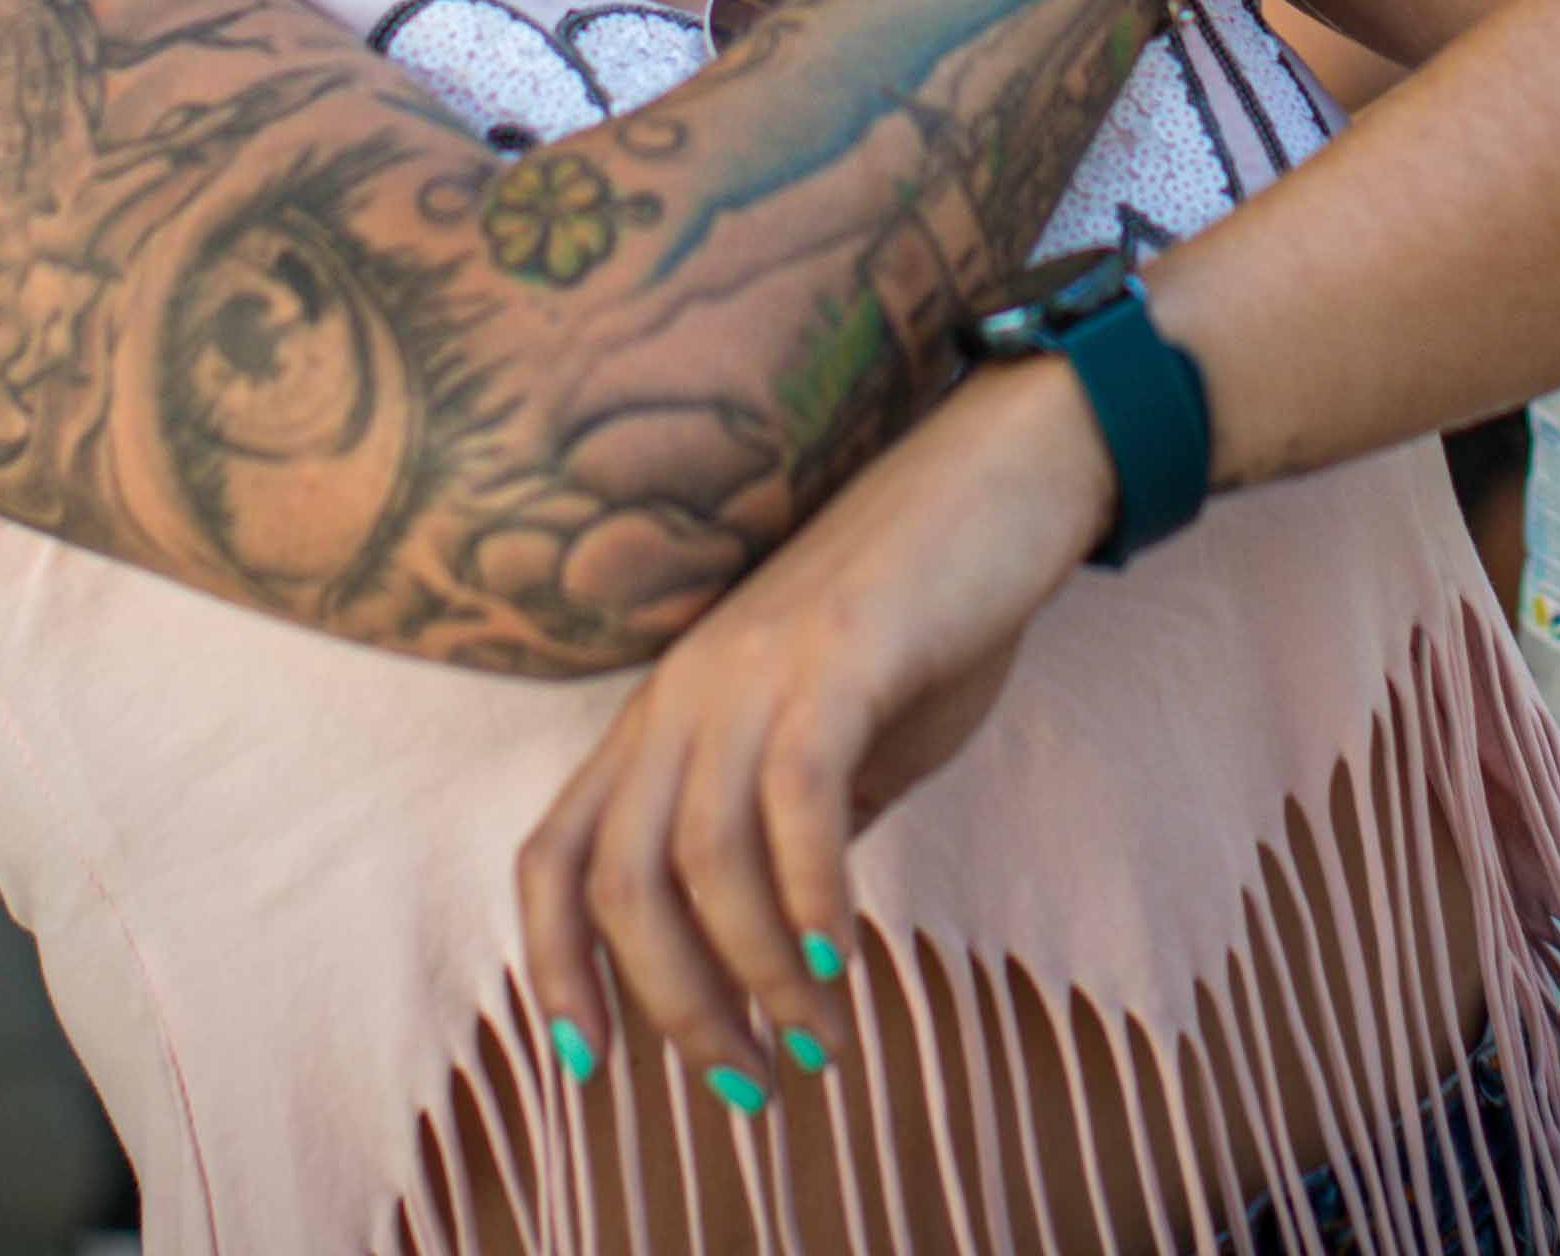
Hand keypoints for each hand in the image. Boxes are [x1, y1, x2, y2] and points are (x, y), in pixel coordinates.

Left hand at [516, 360, 1113, 1097]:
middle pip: (619, 880)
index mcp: (666, 715)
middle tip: (749, 1083)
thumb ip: (791, 830)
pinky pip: (796, 796)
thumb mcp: (839, 741)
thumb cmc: (927, 616)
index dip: (553, 967)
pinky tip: (843, 962)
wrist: (1006, 476)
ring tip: (818, 1043)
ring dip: (755, 975)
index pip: (556, 854)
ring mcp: (756, 668)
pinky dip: (810, 897)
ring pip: (701, 855)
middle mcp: (686, 692)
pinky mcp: (841, 654)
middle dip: (672, 1007)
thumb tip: (777, 950)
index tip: (592, 1067)